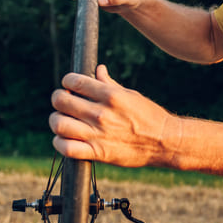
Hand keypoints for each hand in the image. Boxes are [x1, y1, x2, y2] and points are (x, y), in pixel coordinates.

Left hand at [49, 64, 180, 166]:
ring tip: (62, 120)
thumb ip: (110, 84)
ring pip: (59, 124)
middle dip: (59, 99)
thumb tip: (97, 70)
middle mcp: (102, 114)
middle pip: (61, 101)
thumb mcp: (131, 95)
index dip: (67, 81)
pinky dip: (60, 143)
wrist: (165, 142)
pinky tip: (65, 138)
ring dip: (56, 120)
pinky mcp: (98, 152)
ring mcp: (98, 134)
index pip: (74, 81)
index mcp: (111, 96)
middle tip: (64, 102)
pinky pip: (66, 148)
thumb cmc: (150, 116)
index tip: (70, 86)